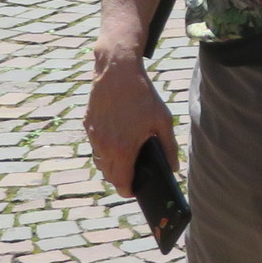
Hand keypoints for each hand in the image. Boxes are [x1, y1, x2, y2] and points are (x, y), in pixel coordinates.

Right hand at [86, 50, 175, 192]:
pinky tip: (119, 139)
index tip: (136, 191)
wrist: (117, 71)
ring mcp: (93, 135)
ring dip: (112, 165)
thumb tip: (173, 168)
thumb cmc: (142, 95)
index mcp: (122, 149)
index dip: (129, 190)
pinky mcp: (87, 124)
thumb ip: (169, 148)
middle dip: (121, 179)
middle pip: (109, 175)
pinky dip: (105, 149)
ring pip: (100, 161)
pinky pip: (95, 146)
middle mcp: (103, 146)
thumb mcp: (163, 121)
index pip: (121, 182)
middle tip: (136, 175)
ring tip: (128, 158)